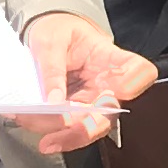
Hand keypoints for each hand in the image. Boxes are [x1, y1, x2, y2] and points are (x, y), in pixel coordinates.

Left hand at [20, 13, 156, 154]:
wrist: (48, 34)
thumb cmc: (57, 30)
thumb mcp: (50, 41)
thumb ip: (52, 70)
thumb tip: (53, 101)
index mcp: (111, 58)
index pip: (139, 71)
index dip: (137, 83)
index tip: (122, 90)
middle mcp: (108, 84)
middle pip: (110, 114)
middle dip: (83, 130)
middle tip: (54, 136)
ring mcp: (92, 100)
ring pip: (87, 127)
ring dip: (58, 132)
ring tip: (28, 119)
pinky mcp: (75, 110)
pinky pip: (67, 126)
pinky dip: (47, 127)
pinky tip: (28, 120)